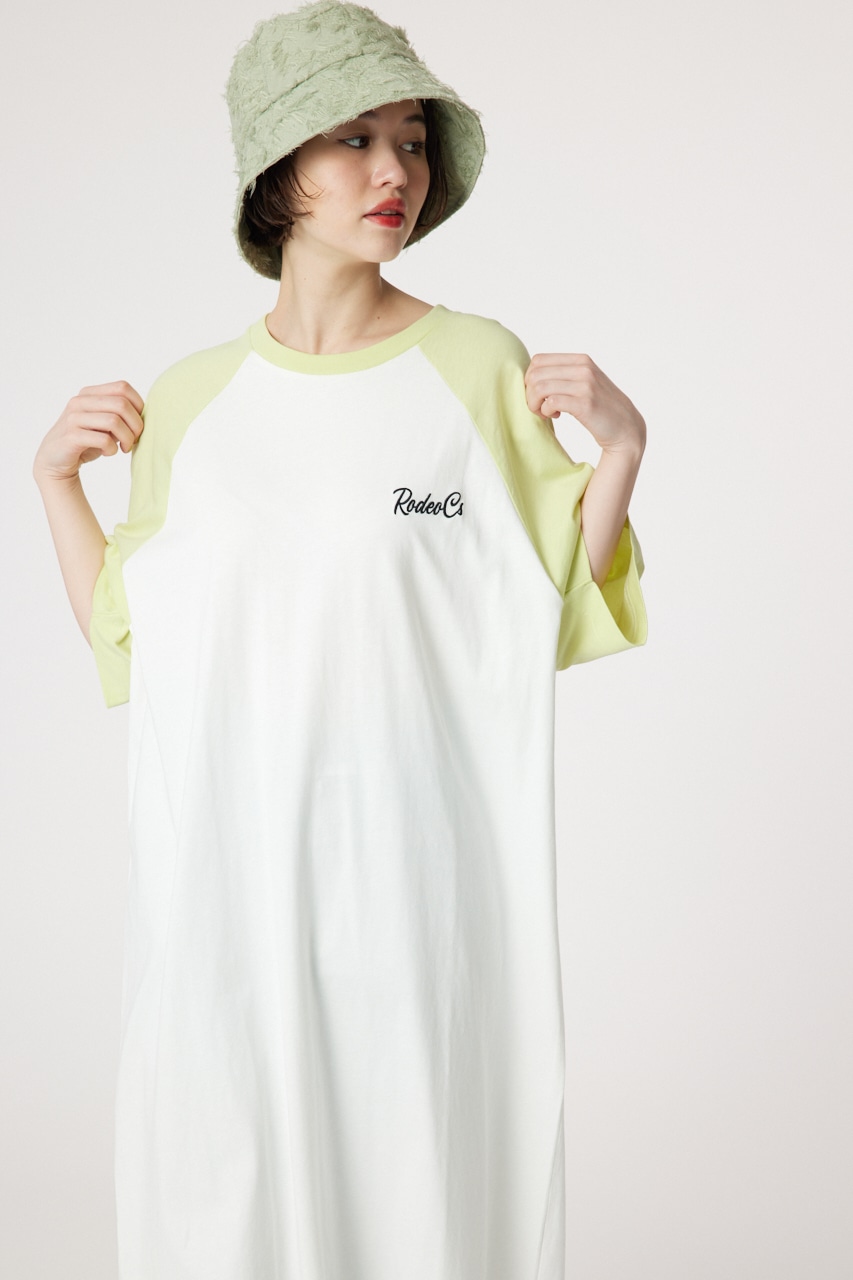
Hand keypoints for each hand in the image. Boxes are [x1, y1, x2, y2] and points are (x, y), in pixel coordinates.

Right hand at [33, 380, 145, 486]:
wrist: (55, 460)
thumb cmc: (87, 441)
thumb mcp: (104, 423)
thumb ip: (120, 414)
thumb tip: (146, 414)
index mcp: (89, 393)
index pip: (123, 387)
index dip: (138, 406)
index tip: (137, 424)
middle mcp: (79, 401)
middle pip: (121, 404)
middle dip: (136, 425)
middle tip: (134, 440)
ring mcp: (73, 418)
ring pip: (114, 421)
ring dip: (126, 438)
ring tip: (124, 448)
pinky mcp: (71, 436)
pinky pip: (102, 439)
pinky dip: (112, 449)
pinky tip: (109, 453)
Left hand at [524, 352, 645, 454]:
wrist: (625, 427)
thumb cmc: (600, 407)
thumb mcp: (585, 382)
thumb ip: (565, 374)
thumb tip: (531, 375)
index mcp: (581, 360)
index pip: (538, 360)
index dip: (530, 379)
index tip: (539, 395)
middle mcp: (583, 368)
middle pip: (535, 374)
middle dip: (529, 393)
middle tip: (539, 407)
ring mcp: (585, 385)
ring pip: (540, 387)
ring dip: (535, 404)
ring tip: (545, 413)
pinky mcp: (585, 403)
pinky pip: (551, 402)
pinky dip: (546, 411)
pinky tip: (555, 416)